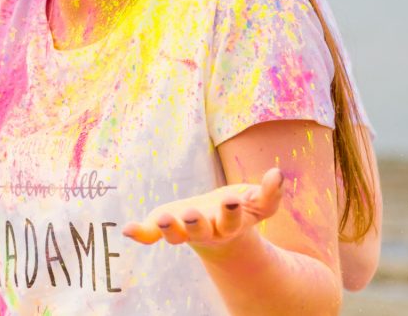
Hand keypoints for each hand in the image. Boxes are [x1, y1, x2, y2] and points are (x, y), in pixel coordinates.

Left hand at [122, 167, 284, 254]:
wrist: (218, 231)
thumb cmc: (240, 210)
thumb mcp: (258, 203)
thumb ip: (270, 193)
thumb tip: (278, 174)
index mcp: (230, 224)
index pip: (232, 220)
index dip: (231, 212)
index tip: (232, 200)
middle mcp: (207, 231)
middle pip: (202, 230)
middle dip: (198, 223)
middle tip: (194, 214)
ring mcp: (185, 231)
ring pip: (178, 235)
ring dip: (170, 228)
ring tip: (165, 218)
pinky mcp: (166, 227)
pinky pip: (152, 234)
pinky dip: (141, 233)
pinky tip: (128, 230)